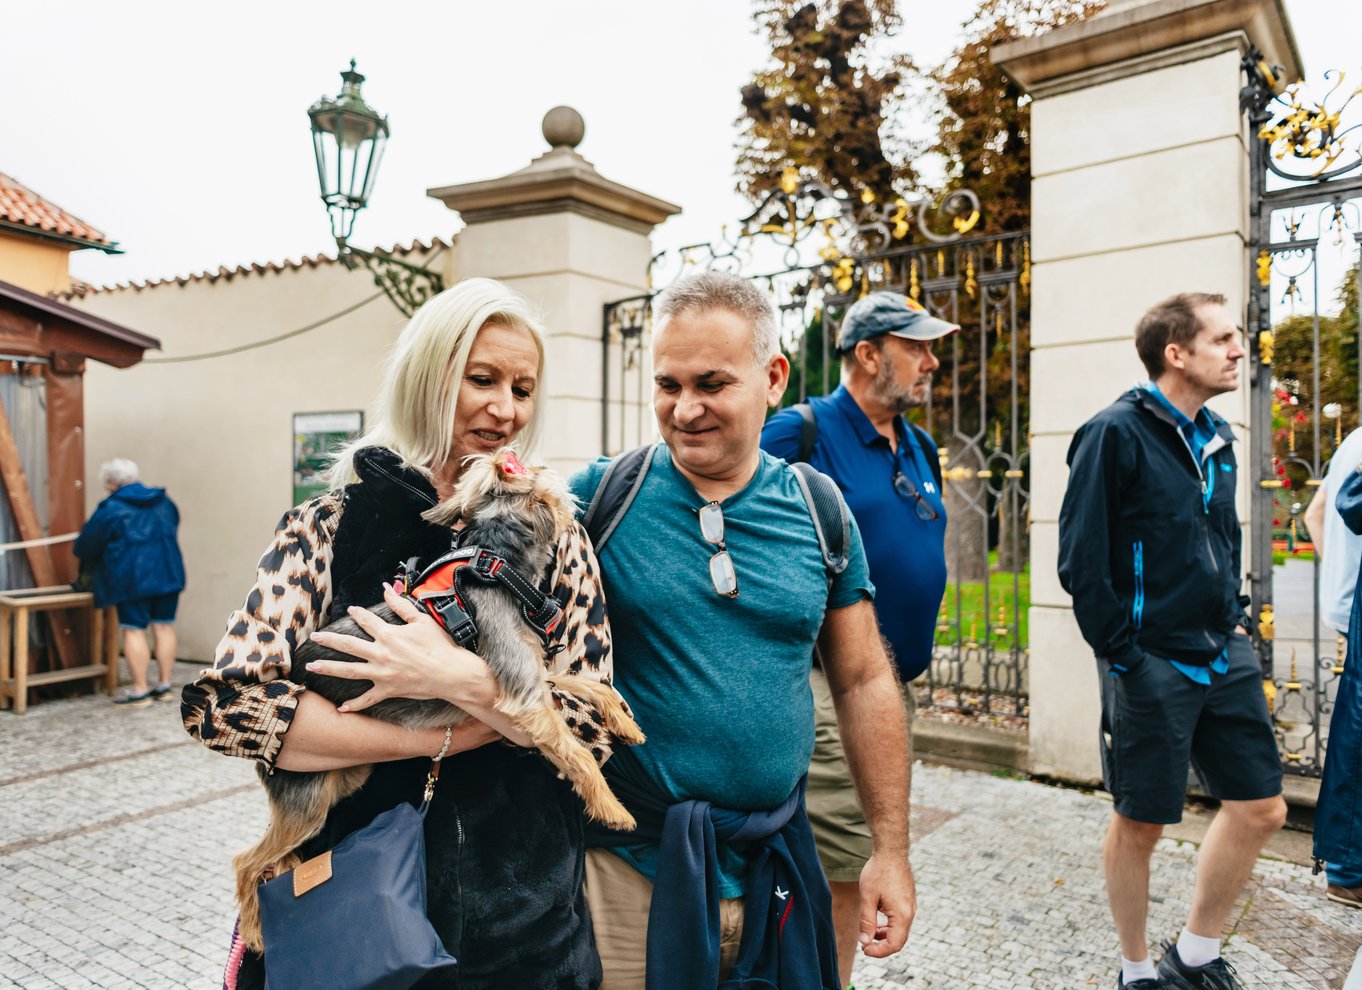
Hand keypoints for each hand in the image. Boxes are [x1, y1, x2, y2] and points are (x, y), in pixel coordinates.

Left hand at [305, 583, 493, 713]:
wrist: (451, 673)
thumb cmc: (440, 646)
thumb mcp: (421, 621)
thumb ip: (401, 605)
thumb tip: (387, 589)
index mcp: (389, 635)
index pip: (367, 620)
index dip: (357, 613)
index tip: (350, 610)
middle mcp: (381, 653)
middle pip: (348, 645)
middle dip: (329, 640)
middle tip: (314, 637)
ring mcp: (382, 673)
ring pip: (349, 671)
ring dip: (329, 668)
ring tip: (311, 667)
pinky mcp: (388, 689)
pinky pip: (367, 699)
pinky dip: (354, 705)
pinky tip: (341, 707)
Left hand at [857, 852, 915, 957]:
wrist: (891, 851)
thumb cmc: (878, 871)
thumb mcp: (868, 898)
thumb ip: (867, 921)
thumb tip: (865, 942)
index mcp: (902, 915)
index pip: (894, 944)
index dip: (879, 951)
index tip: (864, 950)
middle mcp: (910, 913)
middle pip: (899, 940)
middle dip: (882, 946)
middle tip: (865, 946)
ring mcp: (911, 907)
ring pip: (900, 931)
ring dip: (885, 936)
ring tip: (868, 933)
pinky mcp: (908, 901)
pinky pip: (901, 920)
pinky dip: (889, 926)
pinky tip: (877, 921)